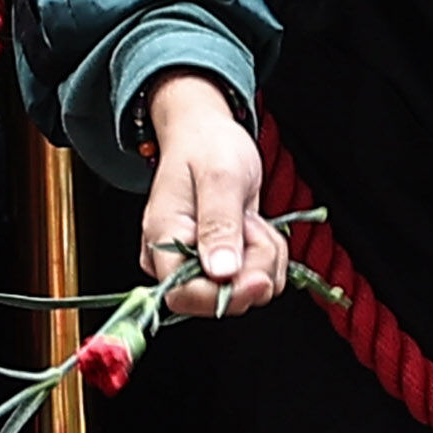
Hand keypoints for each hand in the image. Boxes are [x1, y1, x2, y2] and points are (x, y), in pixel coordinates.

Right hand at [131, 71, 291, 320]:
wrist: (208, 134)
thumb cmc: (206, 147)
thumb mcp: (219, 177)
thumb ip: (219, 225)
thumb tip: (220, 272)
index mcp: (162, 239)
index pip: (183, 295)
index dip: (223, 295)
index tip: (258, 276)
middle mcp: (176, 260)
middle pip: (220, 299)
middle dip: (253, 268)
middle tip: (252, 223)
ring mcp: (201, 265)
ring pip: (246, 290)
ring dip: (265, 257)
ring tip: (249, 218)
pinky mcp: (224, 265)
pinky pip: (258, 279)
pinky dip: (270, 255)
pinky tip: (255, 226)